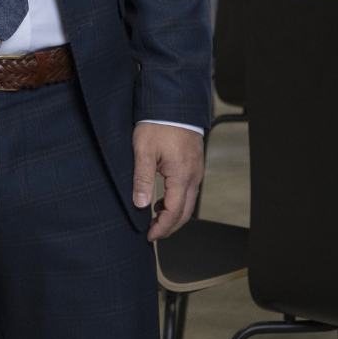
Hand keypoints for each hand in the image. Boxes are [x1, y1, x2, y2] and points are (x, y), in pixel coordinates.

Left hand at [133, 123, 205, 240]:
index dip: (162, 228)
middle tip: (153, 233)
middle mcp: (193, 175)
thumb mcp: (143, 151)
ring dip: (174, 214)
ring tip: (155, 218)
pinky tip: (163, 199)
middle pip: (185, 212)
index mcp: (181, 176)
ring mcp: (196, 170)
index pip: (174, 212)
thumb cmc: (157, 123)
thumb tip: (141, 205)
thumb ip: (142, 180)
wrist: (173, 103)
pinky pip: (189, 189)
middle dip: (170, 227)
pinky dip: (177, 201)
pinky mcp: (194, 164)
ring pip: (189, 202)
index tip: (149, 235)